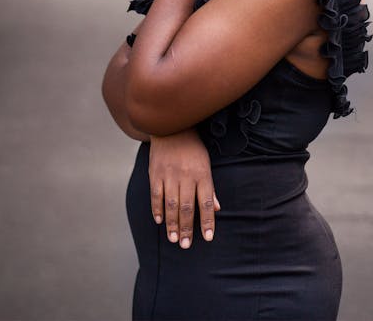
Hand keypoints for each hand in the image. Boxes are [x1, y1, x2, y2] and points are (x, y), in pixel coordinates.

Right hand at [149, 129, 219, 248]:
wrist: (171, 127)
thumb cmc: (193, 148)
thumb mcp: (206, 164)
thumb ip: (210, 187)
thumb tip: (217, 209)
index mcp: (201, 174)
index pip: (206, 202)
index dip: (207, 221)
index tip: (207, 237)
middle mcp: (185, 176)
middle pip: (186, 207)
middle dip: (186, 228)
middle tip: (186, 245)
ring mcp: (169, 175)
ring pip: (171, 204)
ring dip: (172, 224)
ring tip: (173, 239)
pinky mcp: (155, 173)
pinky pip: (156, 195)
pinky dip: (157, 209)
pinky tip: (160, 221)